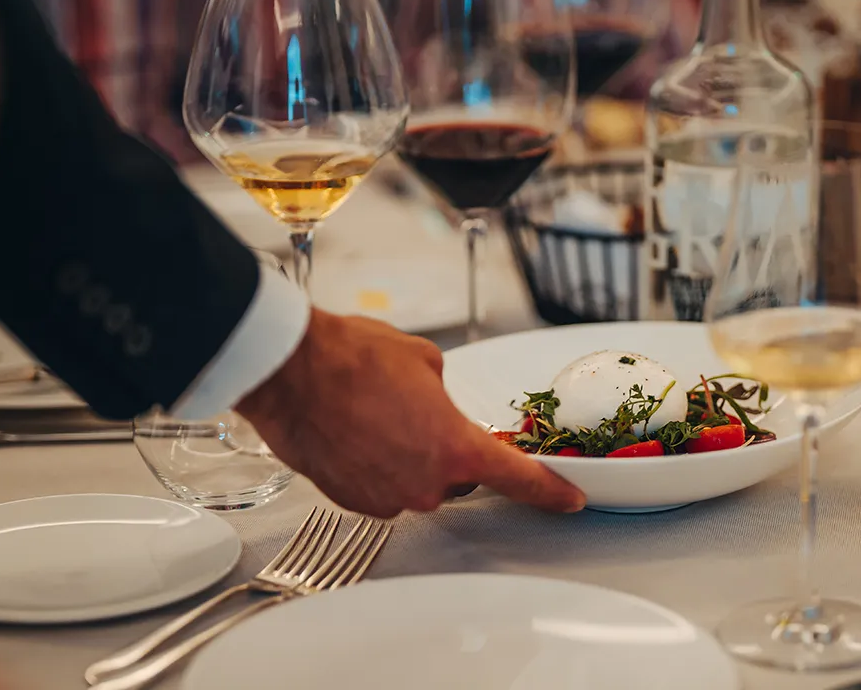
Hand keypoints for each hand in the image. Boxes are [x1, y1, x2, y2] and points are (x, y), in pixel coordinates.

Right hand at [237, 309, 584, 517]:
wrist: (290, 372)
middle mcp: (426, 483)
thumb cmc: (354, 359)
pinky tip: (354, 432)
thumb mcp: (424, 360)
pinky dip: (374, 465)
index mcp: (456, 448)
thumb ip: (444, 392)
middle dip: (445, 449)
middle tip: (416, 413)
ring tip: (374, 416)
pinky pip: (380, 487)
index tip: (570, 499)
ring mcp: (387, 498)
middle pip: (458, 478)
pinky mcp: (353, 501)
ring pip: (415, 482)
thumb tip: (434, 400)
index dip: (549, 490)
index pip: (519, 479)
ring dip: (405, 456)